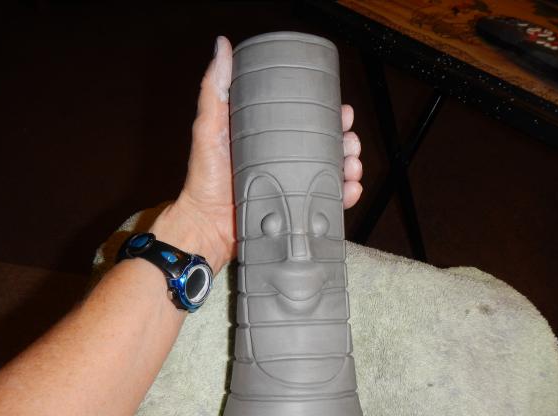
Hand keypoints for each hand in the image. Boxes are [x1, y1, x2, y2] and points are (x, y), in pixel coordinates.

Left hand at [151, 36, 363, 273]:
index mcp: (270, 139)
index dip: (330, 115)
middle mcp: (285, 161)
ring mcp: (293, 186)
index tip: (344, 110)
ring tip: (353, 165)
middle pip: (328, 146)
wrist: (207, 226)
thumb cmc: (205, 179)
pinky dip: (345, 195)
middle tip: (351, 141)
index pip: (308, 122)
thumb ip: (214, 89)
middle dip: (347, 141)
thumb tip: (222, 46)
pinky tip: (351, 189)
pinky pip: (328, 202)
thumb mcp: (209, 128)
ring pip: (334, 172)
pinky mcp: (297, 211)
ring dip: (350, 166)